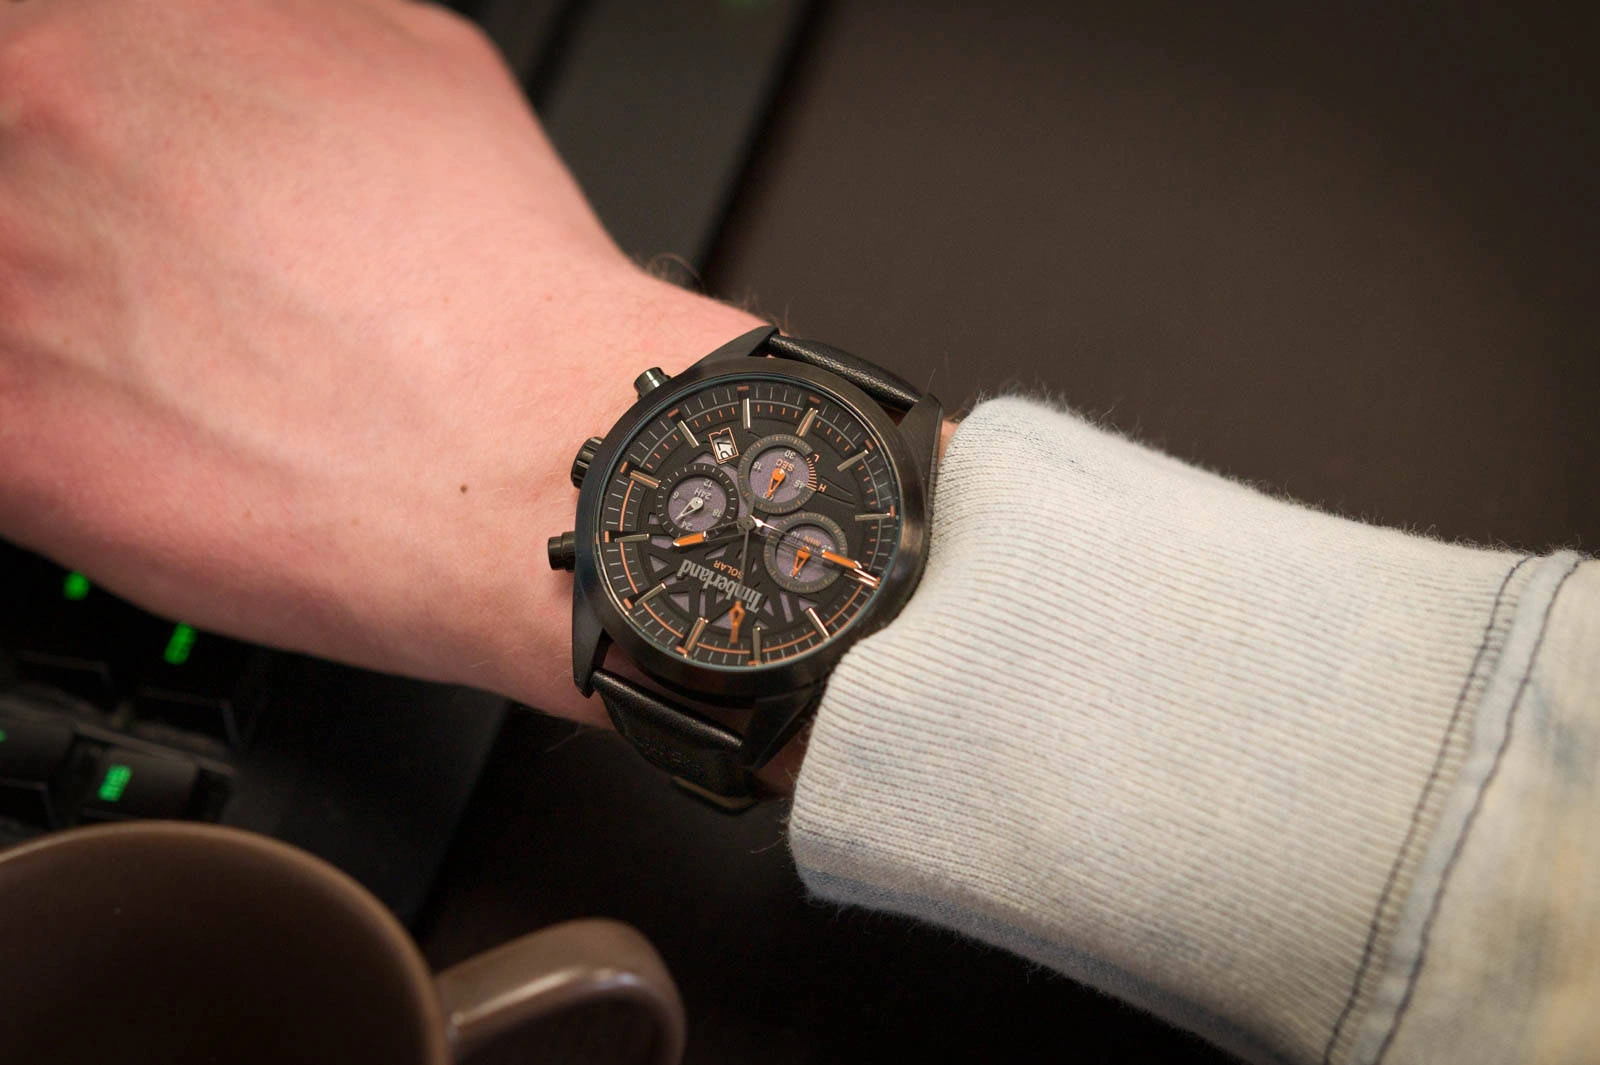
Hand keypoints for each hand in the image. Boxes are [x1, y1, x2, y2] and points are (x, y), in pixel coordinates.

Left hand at [0, 0, 761, 725]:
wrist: (538, 461)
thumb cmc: (497, 289)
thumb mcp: (410, 61)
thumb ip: (263, 39)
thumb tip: (224, 55)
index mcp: (118, 31)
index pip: (26, 63)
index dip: (77, 130)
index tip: (122, 179)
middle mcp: (39, 131)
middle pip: (4, 172)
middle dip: (73, 234)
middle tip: (172, 297)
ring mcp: (4, 287)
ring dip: (59, 338)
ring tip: (185, 380)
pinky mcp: (11, 441)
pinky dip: (52, 444)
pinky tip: (155, 450)